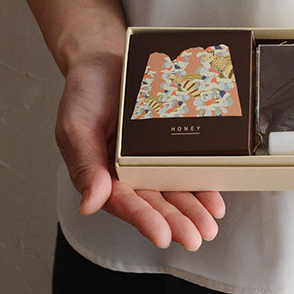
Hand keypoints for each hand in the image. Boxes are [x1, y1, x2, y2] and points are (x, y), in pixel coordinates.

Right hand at [55, 50, 224, 249]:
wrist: (108, 57)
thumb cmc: (86, 93)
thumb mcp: (76, 126)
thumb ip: (84, 165)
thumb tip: (89, 204)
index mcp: (104, 175)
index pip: (124, 203)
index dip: (143, 219)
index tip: (162, 235)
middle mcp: (131, 172)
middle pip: (156, 203)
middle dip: (177, 221)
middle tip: (196, 236)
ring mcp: (154, 159)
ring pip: (176, 190)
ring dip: (194, 209)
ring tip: (210, 223)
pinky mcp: (174, 144)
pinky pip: (191, 165)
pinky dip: (204, 182)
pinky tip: (216, 197)